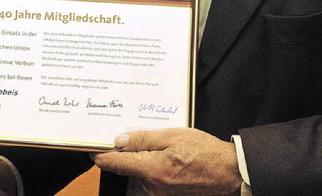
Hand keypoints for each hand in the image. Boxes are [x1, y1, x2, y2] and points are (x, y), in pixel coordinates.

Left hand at [92, 127, 242, 195]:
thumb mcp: (172, 136)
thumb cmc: (204, 152)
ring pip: (140, 171)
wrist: (230, 172)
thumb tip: (119, 140)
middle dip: (126, 150)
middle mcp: (153, 186)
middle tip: (130, 132)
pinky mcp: (168, 194)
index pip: (115, 164)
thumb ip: (143, 139)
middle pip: (127, 166)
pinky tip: (166, 153)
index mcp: (151, 170)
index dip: (100, 154)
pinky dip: (153, 164)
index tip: (91, 146)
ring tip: (158, 141)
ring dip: (142, 156)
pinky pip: (152, 177)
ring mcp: (160, 193)